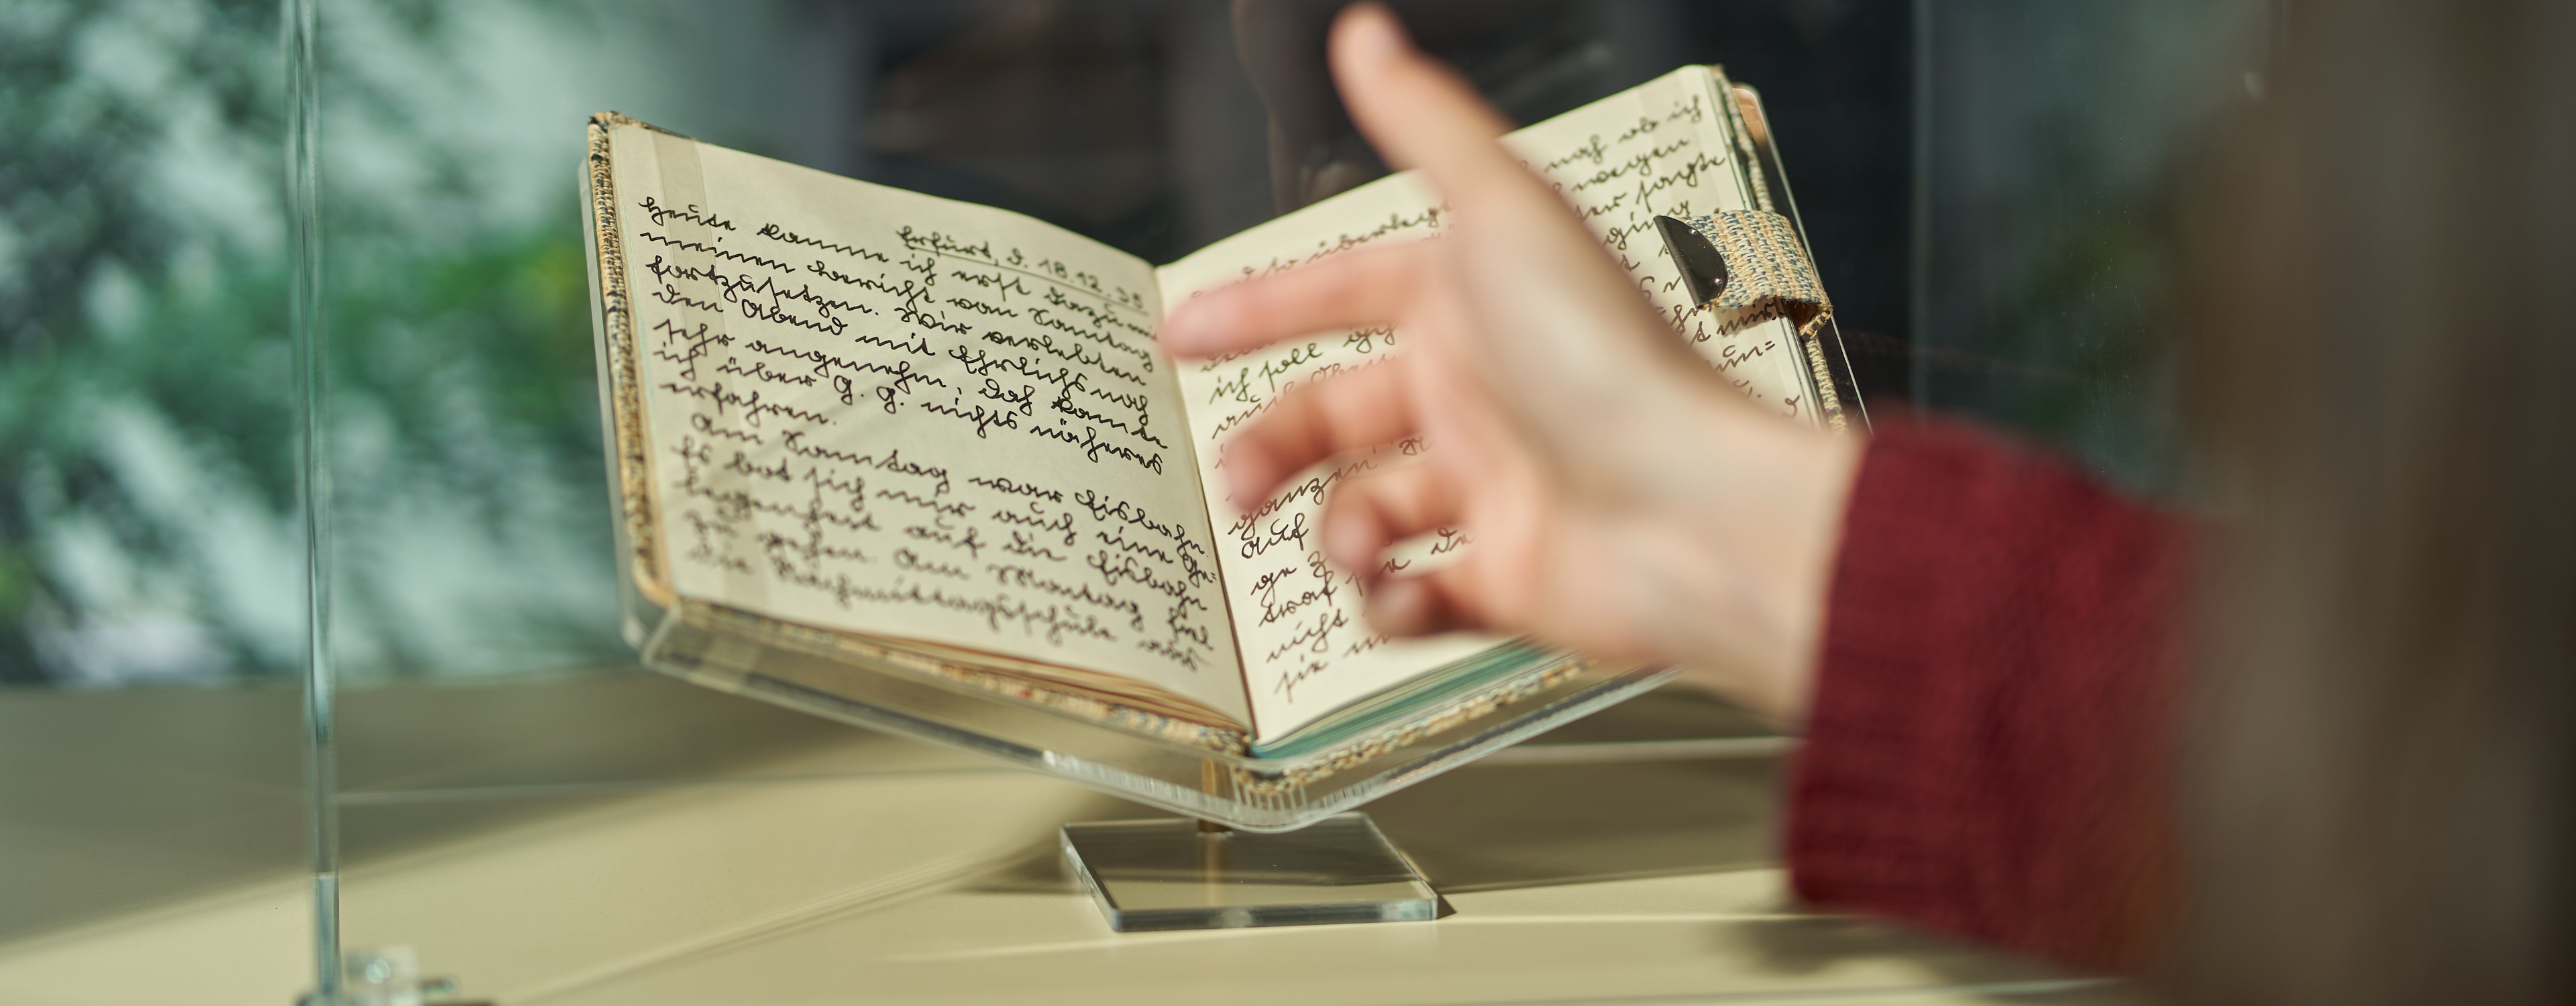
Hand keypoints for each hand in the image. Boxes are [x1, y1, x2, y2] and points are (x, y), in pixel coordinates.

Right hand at [1160, 4, 1861, 723]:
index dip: (1257, 309)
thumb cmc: (1607, 359)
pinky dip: (1390, 606)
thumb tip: (1363, 32)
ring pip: (1364, 508)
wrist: (1693, 511)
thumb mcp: (1502, 213)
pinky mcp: (1508, 575)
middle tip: (1236, 485)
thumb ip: (1424, 125)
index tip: (1178, 335)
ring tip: (1355, 545)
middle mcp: (1479, 391)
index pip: (1339, 294)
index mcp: (1471, 304)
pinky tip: (1395, 594)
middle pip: (1333, 413)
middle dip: (1271, 447)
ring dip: (1338, 530)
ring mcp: (1494, 486)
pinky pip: (1418, 599)